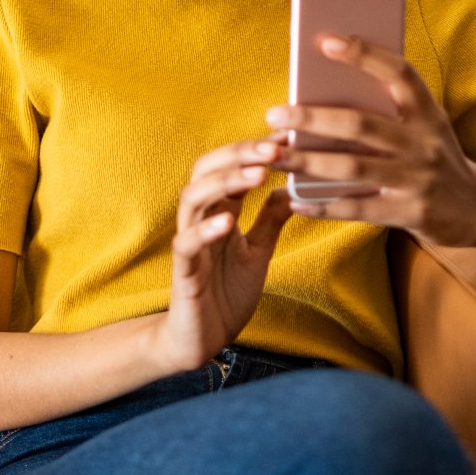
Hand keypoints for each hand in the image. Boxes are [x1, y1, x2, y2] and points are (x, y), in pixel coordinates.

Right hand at [148, 137, 293, 374]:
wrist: (203, 340)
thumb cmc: (227, 293)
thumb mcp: (259, 251)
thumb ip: (270, 219)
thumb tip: (292, 187)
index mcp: (221, 212)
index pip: (233, 166)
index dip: (257, 148)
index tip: (288, 133)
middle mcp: (202, 220)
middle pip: (208, 170)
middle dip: (240, 154)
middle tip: (274, 147)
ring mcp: (190, 243)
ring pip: (193, 198)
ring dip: (224, 182)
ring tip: (257, 173)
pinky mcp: (183, 272)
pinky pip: (187, 244)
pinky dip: (205, 230)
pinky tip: (228, 221)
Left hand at [266, 34, 475, 249]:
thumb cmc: (437, 157)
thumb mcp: (427, 126)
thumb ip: (390, 109)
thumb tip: (327, 91)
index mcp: (429, 112)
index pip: (399, 73)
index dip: (363, 54)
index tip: (324, 41)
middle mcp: (425, 143)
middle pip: (361, 124)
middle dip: (312, 118)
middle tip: (275, 113)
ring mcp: (418, 179)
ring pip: (352, 167)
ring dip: (307, 161)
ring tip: (274, 156)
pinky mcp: (410, 213)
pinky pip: (357, 209)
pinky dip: (324, 205)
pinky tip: (297, 200)